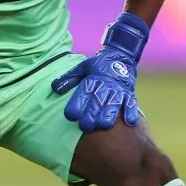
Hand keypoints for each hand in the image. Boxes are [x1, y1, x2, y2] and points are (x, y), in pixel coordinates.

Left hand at [50, 12, 149, 132]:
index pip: (84, 91)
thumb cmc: (97, 67)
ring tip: (102, 126)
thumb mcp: (82, 68)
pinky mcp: (129, 94)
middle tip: (84, 127)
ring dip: (109, 115)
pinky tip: (129, 122)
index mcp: (93, 78)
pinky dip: (131, 113)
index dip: (77, 103)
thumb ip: (68, 79)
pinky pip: (131, 104)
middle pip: (99, 100)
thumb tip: (54, 88)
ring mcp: (119, 90)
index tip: (70, 115)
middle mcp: (106, 84)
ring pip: (114, 103)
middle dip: (92, 114)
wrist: (120, 58)